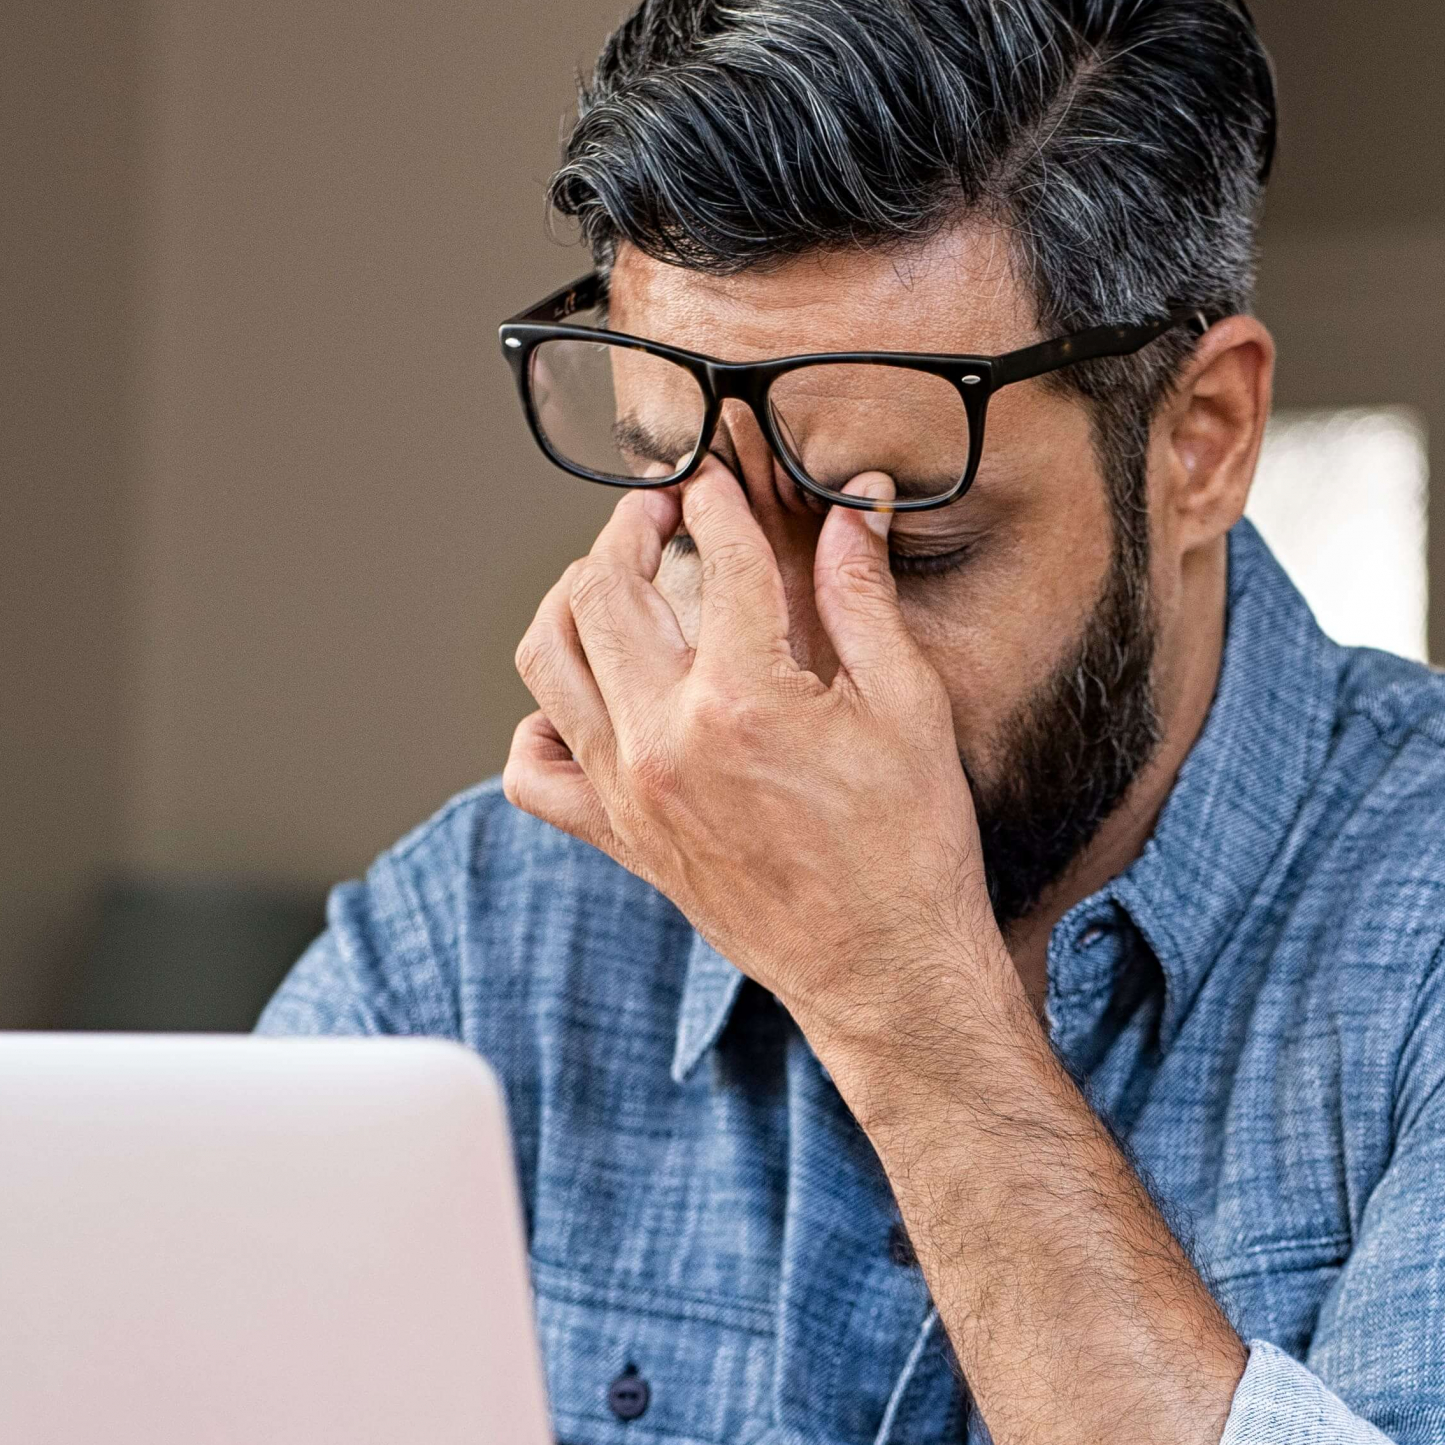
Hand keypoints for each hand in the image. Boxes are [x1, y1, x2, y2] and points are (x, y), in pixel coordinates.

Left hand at [502, 437, 1012, 1054]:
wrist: (887, 970)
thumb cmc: (910, 848)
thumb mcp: (909, 707)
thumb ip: (862, 597)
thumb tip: (854, 509)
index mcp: (744, 699)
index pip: (715, 555)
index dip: (718, 497)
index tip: (721, 475)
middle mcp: (665, 741)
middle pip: (603, 588)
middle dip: (630, 528)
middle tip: (663, 510)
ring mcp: (630, 792)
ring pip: (549, 658)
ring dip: (574, 599)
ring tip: (616, 579)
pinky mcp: (620, 838)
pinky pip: (533, 768)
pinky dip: (542, 720)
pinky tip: (590, 696)